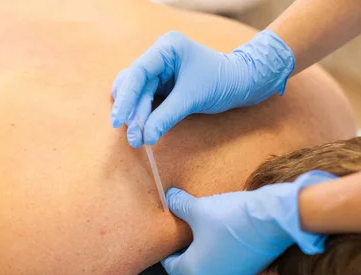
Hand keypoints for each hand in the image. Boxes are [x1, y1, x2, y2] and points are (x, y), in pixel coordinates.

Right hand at [111, 30, 294, 147]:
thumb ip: (166, 116)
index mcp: (166, 48)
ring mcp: (159, 71)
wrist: (241, 84)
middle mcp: (158, 56)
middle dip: (132, 113)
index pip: (137, 72)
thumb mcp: (192, 99)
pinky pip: (144, 99)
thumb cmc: (221, 82)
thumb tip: (145, 137)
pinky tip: (139, 129)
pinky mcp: (161, 85)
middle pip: (133, 85)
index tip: (119, 120)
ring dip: (135, 116)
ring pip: (136, 93)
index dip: (126, 98)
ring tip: (136, 138)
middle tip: (133, 138)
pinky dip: (141, 115)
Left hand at [162, 171, 336, 274]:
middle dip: (187, 250)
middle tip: (185, 231)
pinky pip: (228, 263)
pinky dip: (224, 251)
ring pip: (211, 266)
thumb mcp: (199, 209)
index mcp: (194, 271)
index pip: (171, 266)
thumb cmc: (230, 218)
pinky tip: (226, 232)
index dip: (167, 251)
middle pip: (191, 267)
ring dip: (206, 251)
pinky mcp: (249, 271)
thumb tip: (170, 197)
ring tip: (206, 229)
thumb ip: (180, 205)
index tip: (168, 238)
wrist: (273, 220)